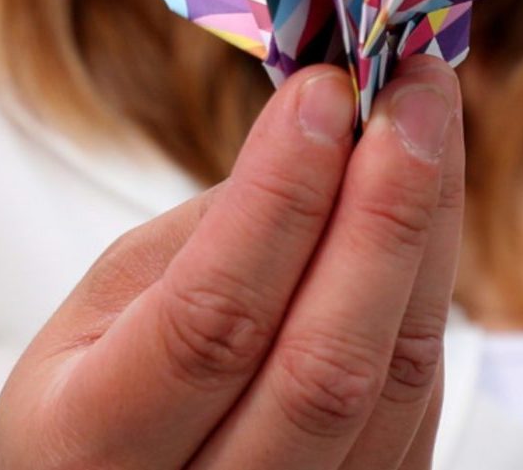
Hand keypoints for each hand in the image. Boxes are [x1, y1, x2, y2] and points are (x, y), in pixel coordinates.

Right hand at [0, 56, 465, 468]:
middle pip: (324, 368)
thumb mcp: (101, 309)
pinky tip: (428, 206)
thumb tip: (325, 130)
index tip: (323, 91)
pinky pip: (419, 406)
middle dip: (384, 208)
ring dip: (429, 233)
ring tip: (432, 118)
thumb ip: (203, 238)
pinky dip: (429, 292)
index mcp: (90, 445)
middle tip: (411, 89)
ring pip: (393, 386)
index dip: (278, 200)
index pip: (208, 320)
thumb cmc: (97, 390)